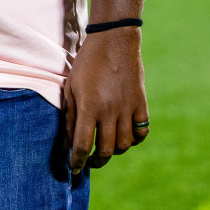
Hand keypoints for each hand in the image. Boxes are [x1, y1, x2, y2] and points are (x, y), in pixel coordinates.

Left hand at [63, 29, 148, 173]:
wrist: (114, 41)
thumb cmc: (87, 63)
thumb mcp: (71, 87)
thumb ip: (70, 117)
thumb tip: (68, 144)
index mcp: (89, 107)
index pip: (83, 145)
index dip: (77, 161)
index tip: (73, 168)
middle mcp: (110, 111)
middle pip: (106, 150)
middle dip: (96, 161)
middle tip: (90, 162)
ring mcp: (128, 108)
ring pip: (125, 145)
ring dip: (115, 152)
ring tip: (106, 148)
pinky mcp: (141, 103)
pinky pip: (141, 131)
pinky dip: (134, 140)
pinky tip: (125, 137)